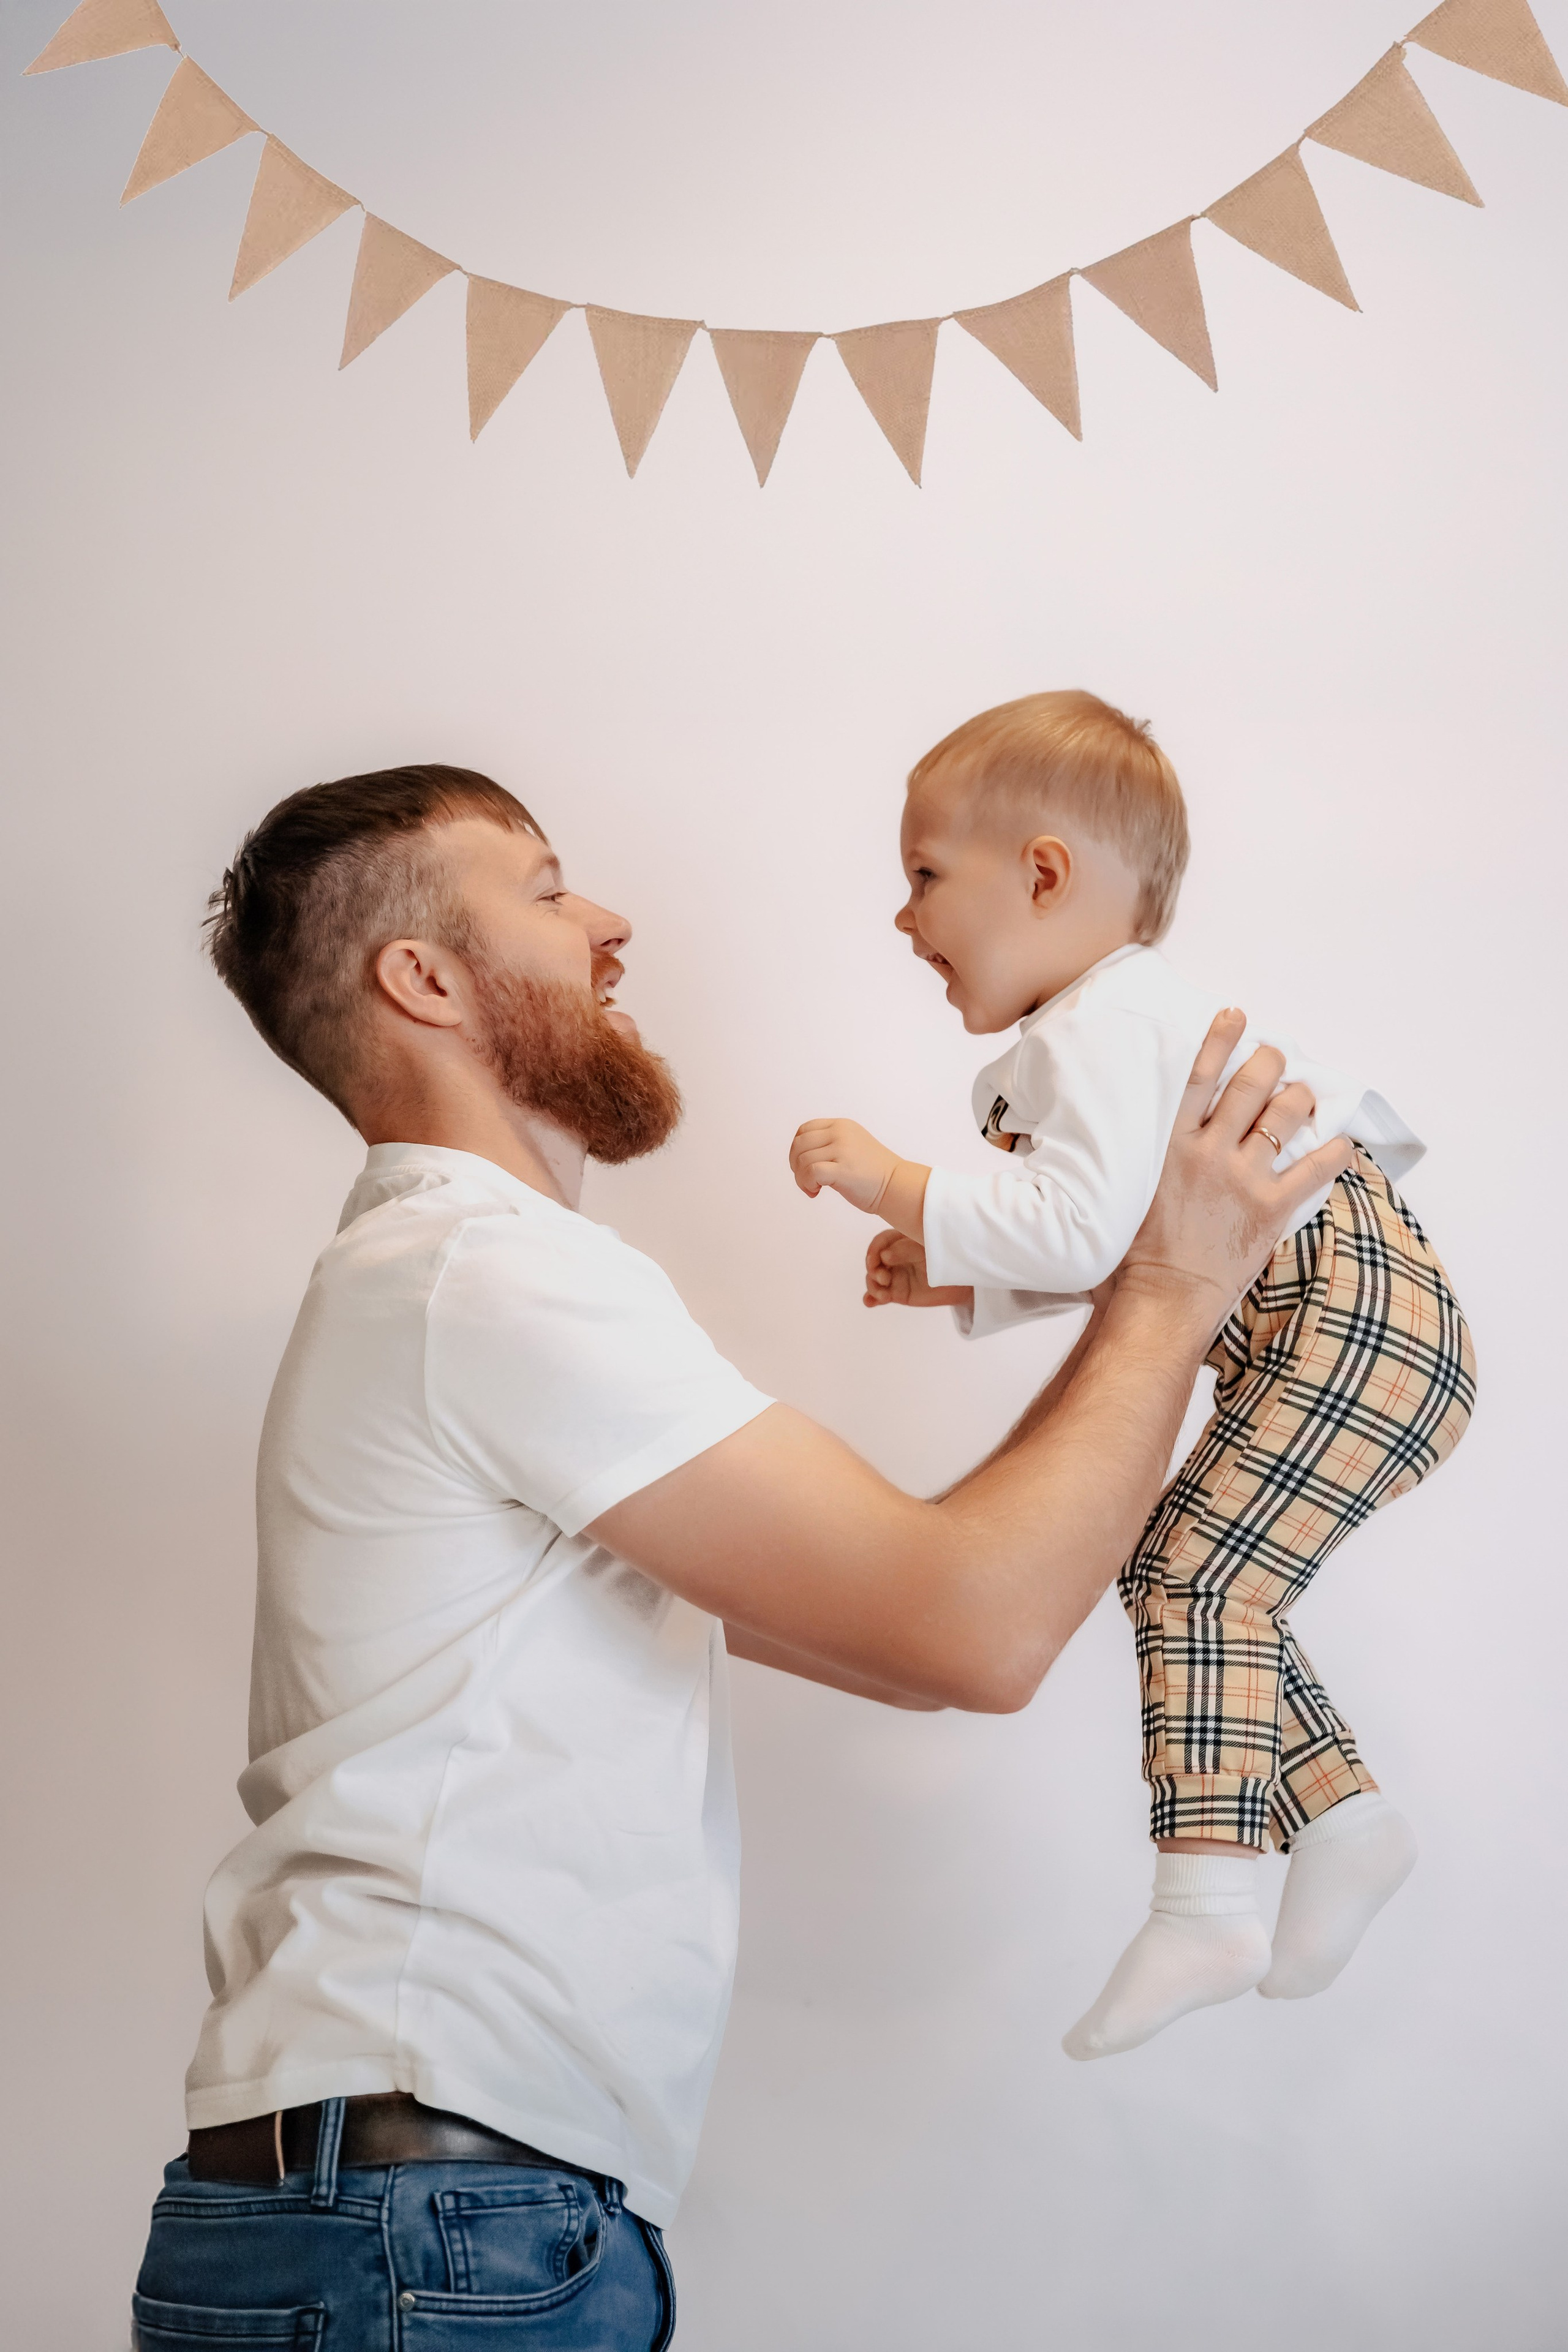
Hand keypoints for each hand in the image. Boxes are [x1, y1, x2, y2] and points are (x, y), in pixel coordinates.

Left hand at [790, 1117, 909, 1216]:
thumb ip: (828, 1144)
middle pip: (799, 1144)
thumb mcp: (850, 1146)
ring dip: (801, 1179)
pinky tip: (817, 1191)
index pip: (804, 1130)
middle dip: (795, 1165)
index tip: (805, 1166)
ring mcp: (843, 1149)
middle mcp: (840, 1133)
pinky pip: (810, 1173)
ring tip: (815, 1188)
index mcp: (842, 1125)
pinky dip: (806, 1184)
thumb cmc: (872, 1173)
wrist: (896, 1186)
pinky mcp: (843, 1169)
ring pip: (802, 1160)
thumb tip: (799, 1156)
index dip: (797, 1149)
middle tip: (807, 1180)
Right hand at [864, 1230, 973, 1310]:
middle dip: (873, 1271)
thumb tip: (884, 1256)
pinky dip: (872, 1299)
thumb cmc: (946, 1258)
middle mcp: (893, 1258)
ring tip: (884, 1295)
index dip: (873, 1251)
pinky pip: (880, 1295)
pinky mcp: (897, 1293)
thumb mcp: (926, 1248)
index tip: (875, 1260)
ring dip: (873, 1287)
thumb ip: (905, 1250)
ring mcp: (894, 1276)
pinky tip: (869, 1303)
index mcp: (900, 1241)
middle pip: (873, 1262)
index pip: (880, 1243)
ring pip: (874, 1280)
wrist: (962, 1281)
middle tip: (884, 1279)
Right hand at [1121, 1010, 1352, 1340]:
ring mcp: (1242, 1178)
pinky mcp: (1270, 1208)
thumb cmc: (1133, 1254)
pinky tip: (1343, 1144)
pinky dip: (1334, 1154)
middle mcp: (1208, 1151)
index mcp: (1170, 1144)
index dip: (1219, 1040)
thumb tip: (1143, 1134)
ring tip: (1304, 1095)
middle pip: (1249, 1086)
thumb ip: (1146, 1157)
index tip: (1235, 1015)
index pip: (1197, 1077)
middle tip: (1276, 1056)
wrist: (1162, 1298)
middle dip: (1269, 1062)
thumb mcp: (1126, 1190)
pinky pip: (1314, 1170)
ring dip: (1299, 1098)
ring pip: (1283, 1117)